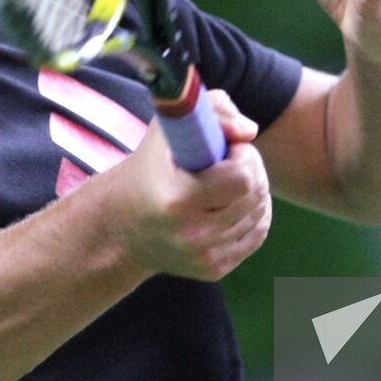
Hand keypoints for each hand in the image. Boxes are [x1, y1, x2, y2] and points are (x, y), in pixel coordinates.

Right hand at [104, 89, 270, 281]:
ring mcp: (203, 256)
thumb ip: (211, 111)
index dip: (243, 156)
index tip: (227, 148)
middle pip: (255, 194)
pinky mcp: (214, 269)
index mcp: (177, 200)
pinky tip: (234, 201)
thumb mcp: (166, 130)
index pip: (242, 178)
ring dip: (253, 189)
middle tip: (231, 159)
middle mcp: (191, 235)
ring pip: (259, 213)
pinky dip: (254, 214)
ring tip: (227, 179)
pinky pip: (257, 234)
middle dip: (251, 168)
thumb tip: (249, 130)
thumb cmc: (148, 169)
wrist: (121, 228)